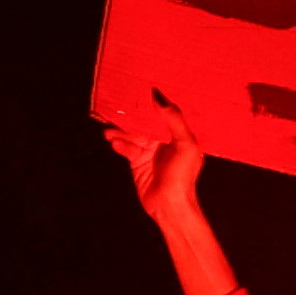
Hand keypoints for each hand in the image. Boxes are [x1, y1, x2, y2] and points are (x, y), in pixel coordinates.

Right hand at [99, 91, 203, 222]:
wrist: (170, 206)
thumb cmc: (183, 177)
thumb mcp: (186, 145)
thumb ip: (175, 121)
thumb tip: (161, 100)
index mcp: (178, 135)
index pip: (164, 113)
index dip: (153, 102)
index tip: (140, 89)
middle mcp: (164, 141)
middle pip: (145, 123)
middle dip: (131, 116)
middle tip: (117, 106)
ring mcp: (149, 151)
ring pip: (133, 135)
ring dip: (121, 131)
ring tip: (109, 129)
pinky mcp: (138, 162)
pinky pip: (127, 148)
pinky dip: (121, 145)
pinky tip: (114, 142)